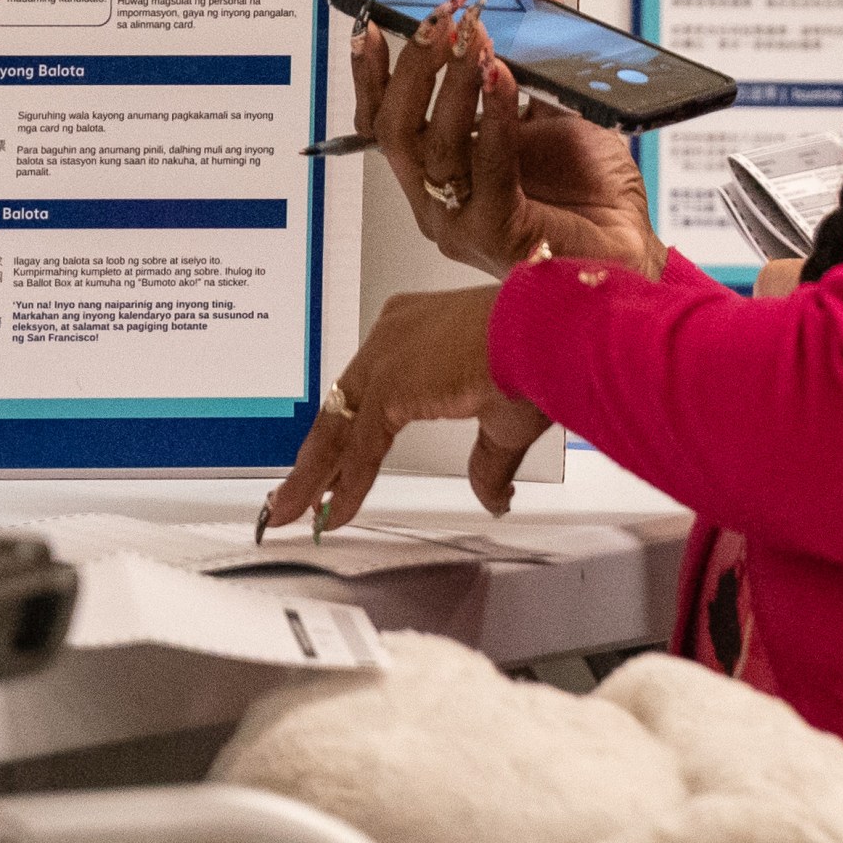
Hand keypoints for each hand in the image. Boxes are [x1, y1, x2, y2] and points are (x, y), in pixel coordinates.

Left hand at [270, 284, 548, 529]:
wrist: (550, 333)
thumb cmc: (541, 356)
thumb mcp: (504, 419)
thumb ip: (486, 462)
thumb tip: (494, 498)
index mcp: (419, 330)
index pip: (371, 388)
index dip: (353, 432)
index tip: (341, 463)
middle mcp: (394, 335)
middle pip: (344, 408)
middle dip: (320, 457)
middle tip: (299, 493)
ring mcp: (386, 358)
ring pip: (339, 427)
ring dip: (313, 476)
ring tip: (293, 512)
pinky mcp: (389, 386)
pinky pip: (360, 446)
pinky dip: (344, 484)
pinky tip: (331, 513)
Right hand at [351, 0, 664, 280]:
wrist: (630, 250)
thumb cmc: (592, 191)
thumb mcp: (560, 97)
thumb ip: (540, 38)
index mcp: (441, 166)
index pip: (383, 119)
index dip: (369, 72)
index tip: (373, 23)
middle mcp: (438, 196)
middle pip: (394, 128)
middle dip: (414, 65)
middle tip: (441, 18)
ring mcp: (460, 220)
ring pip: (432, 148)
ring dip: (452, 84)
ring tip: (475, 40)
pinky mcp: (497, 235)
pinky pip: (485, 171)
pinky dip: (494, 120)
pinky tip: (503, 81)